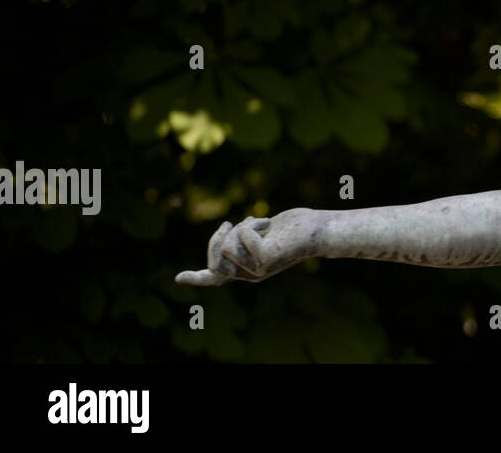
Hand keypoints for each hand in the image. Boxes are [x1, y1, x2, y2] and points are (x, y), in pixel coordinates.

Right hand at [175, 207, 322, 286]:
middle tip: (229, 223)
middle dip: (215, 239)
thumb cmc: (296, 228)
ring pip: (226, 247)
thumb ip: (247, 237)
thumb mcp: (266, 232)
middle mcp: (251, 274)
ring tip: (259, 223)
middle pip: (215, 260)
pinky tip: (267, 224)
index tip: (179, 278)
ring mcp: (258, 270)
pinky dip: (251, 224)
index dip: (197, 278)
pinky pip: (242, 238)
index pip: (217, 278)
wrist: (321, 230)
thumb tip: (229, 230)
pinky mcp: (266, 260)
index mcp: (248, 269)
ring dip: (240, 227)